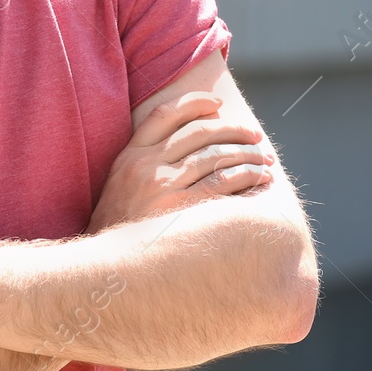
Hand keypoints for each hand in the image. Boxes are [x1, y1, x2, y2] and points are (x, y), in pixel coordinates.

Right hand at [87, 92, 273, 233]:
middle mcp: (147, 166)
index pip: (166, 114)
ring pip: (216, 158)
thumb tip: (191, 140)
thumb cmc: (120, 226)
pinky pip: (223, 186)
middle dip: (234, 130)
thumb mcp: (121, 184)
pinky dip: (247, 178)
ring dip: (247, 155)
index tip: (218, 103)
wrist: (108, 267)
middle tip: (255, 136)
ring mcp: (164, 188)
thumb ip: (146, 160)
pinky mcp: (182, 211)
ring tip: (264, 161)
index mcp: (130, 155)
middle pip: (200, 133)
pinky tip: (260, 181)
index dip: (195, 103)